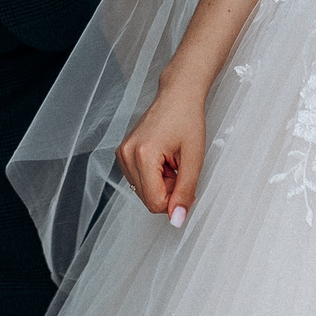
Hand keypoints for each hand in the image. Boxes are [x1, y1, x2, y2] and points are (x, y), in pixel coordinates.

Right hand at [117, 87, 206, 217]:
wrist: (177, 96)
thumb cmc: (187, 120)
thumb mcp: (194, 159)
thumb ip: (185, 192)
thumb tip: (177, 220)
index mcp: (143, 155)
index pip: (154, 202)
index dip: (174, 202)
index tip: (186, 184)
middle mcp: (127, 154)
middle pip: (147, 199)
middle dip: (168, 191)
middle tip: (180, 169)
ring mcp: (122, 153)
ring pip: (142, 191)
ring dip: (161, 184)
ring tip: (171, 162)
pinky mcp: (122, 153)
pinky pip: (138, 180)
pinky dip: (153, 177)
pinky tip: (162, 160)